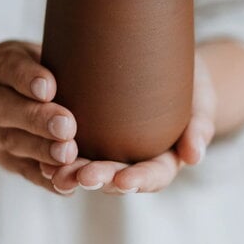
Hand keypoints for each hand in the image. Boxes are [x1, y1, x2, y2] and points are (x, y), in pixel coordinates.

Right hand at [0, 40, 77, 192]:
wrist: (0, 99)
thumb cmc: (38, 69)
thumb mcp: (41, 52)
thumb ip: (61, 55)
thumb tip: (104, 53)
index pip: (8, 67)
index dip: (26, 78)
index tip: (49, 87)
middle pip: (5, 109)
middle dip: (36, 119)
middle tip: (67, 126)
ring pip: (13, 143)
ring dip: (41, 150)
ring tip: (69, 154)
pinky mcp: (6, 159)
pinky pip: (23, 170)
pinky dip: (44, 179)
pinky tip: (66, 184)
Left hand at [41, 52, 216, 194]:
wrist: (169, 62)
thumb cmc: (191, 81)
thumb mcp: (202, 97)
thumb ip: (200, 124)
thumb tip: (194, 157)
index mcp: (166, 157)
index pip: (154, 176)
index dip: (140, 181)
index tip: (123, 181)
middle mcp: (136, 160)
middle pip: (118, 178)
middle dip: (99, 179)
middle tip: (79, 176)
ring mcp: (113, 150)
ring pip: (92, 168)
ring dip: (73, 173)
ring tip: (53, 171)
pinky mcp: (94, 136)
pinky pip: (75, 150)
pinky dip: (59, 157)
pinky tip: (40, 156)